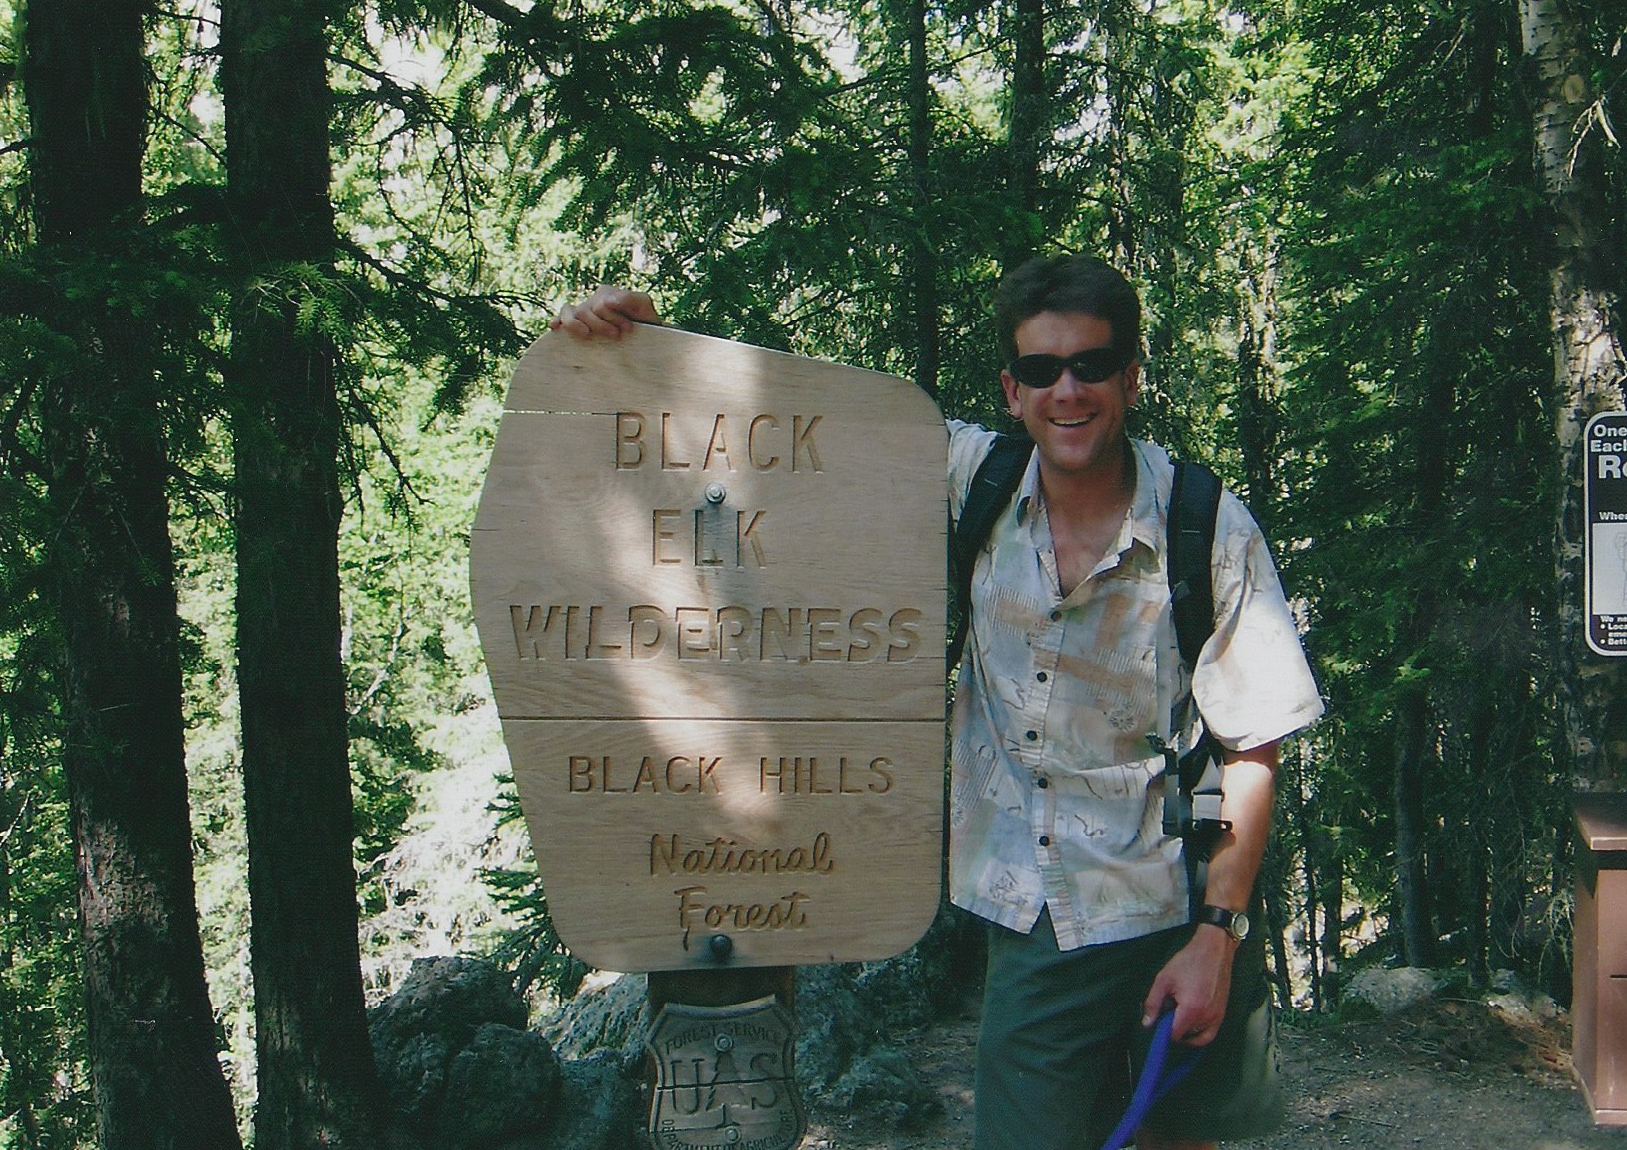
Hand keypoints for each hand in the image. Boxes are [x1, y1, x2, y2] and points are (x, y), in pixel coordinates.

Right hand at [549, 285, 661, 338]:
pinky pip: (561, 319)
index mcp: (606, 293)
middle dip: (601, 324)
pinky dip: (557, 321)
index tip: (628, 329)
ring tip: (588, 335)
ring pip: (569, 312)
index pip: (600, 304)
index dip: (613, 317)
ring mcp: (583, 313)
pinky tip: (555, 327)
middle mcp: (592, 301)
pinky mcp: (578, 326)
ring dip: (577, 325)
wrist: (647, 339)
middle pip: (584, 310)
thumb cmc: (646, 321)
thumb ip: (630, 298)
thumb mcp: (644, 305)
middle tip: (617, 335)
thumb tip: (607, 301)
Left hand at [1140, 925, 1234, 1045]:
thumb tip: (1147, 1023)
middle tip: (1168, 1009)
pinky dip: (1200, 1034)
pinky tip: (1191, 1023)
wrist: (1214, 949)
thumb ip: (1153, 1003)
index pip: (1174, 1034)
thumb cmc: (1189, 961)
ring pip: (1197, 1036)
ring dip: (1186, 1029)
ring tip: (1179, 1012)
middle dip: (1174, 1026)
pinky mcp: (1222, 1013)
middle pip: (1185, 1035)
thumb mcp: (1164, 979)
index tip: (1158, 1020)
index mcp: (1191, 1010)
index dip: (1163, 1030)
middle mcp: (1206, 1017)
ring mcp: (1217, 1017)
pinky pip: (1210, 1034)